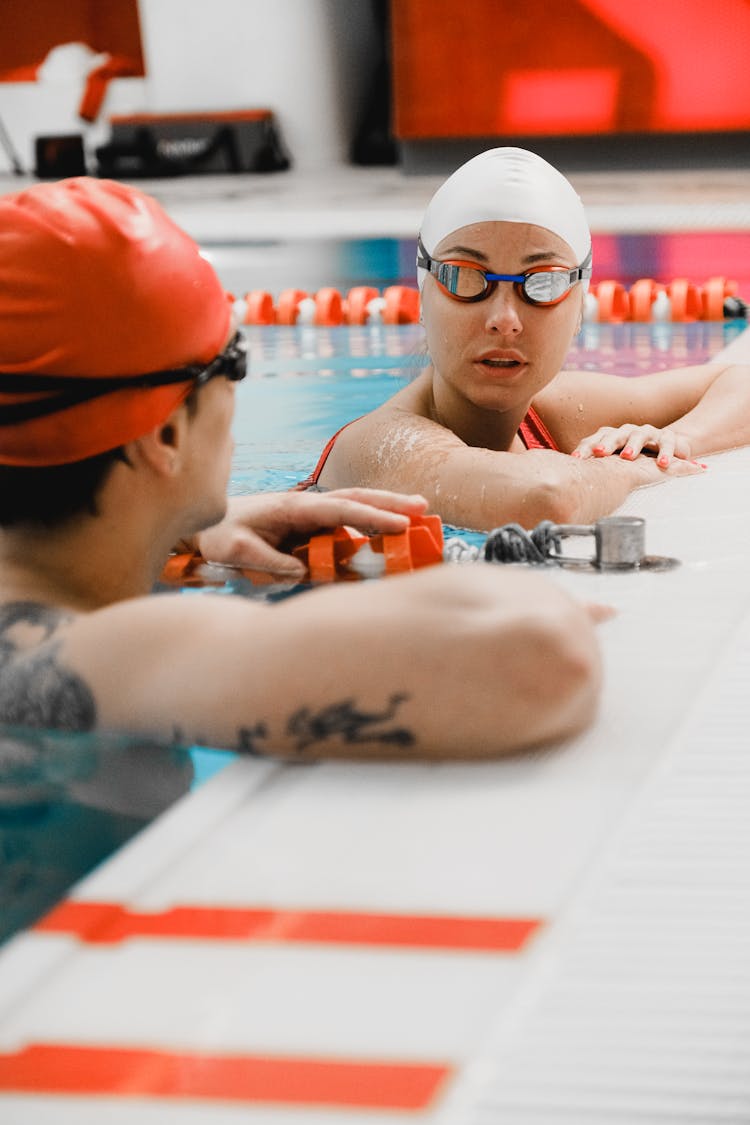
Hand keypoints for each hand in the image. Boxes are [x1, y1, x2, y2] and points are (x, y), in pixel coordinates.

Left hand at [195, 488, 429, 579]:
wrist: (206, 528)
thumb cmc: (219, 536)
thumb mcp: (236, 551)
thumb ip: (268, 562)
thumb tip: (302, 572)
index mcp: (293, 508)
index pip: (341, 509)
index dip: (372, 516)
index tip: (402, 524)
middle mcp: (306, 507)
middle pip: (356, 500)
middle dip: (390, 503)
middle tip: (424, 509)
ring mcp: (309, 516)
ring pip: (354, 510)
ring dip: (383, 513)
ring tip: (416, 521)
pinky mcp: (309, 528)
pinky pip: (344, 527)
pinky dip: (367, 528)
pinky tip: (385, 539)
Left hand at [572, 424, 703, 467]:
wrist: (668, 448)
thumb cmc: (636, 458)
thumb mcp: (616, 465)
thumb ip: (597, 471)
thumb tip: (571, 488)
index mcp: (612, 437)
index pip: (596, 440)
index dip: (586, 448)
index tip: (576, 459)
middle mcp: (628, 432)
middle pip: (615, 434)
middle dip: (607, 443)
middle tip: (600, 452)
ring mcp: (648, 433)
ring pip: (639, 435)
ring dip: (633, 446)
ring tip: (627, 457)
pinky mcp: (668, 438)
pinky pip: (667, 444)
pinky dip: (665, 453)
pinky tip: (662, 464)